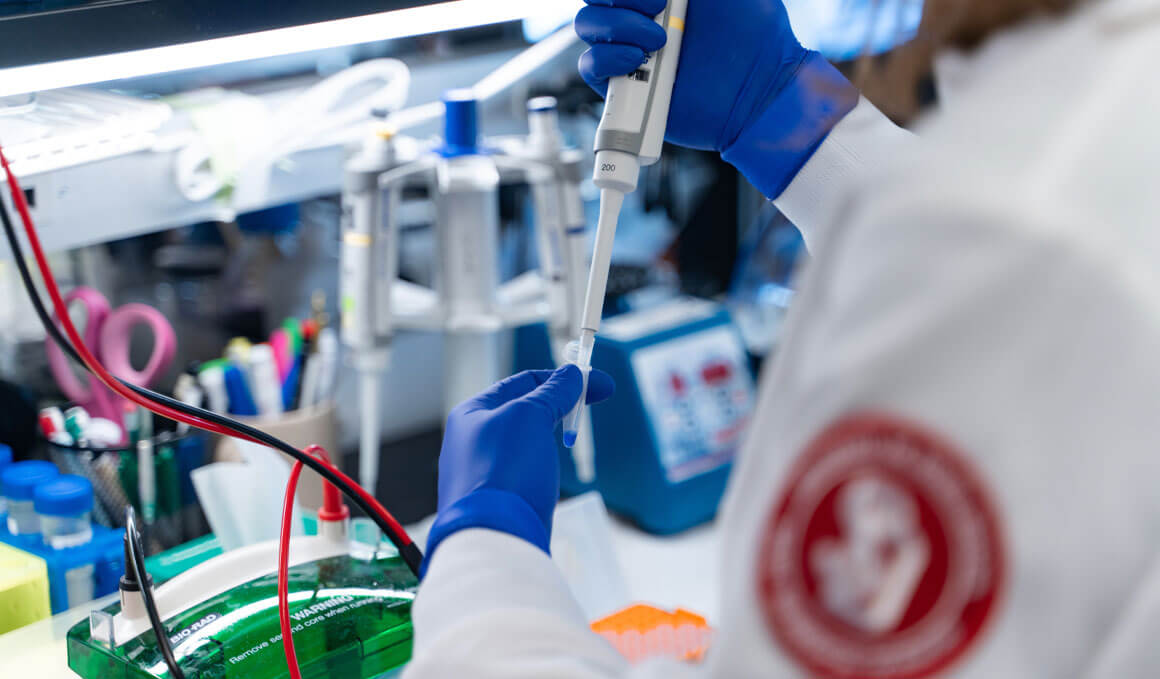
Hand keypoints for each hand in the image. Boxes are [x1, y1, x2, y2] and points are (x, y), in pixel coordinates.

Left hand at [423, 366, 614, 572]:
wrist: (494, 538)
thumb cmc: (504, 471)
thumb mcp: (530, 417)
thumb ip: (553, 393)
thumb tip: (572, 375)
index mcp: (472, 414)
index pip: (521, 383)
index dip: (561, 378)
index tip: (598, 382)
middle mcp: (474, 441)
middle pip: (524, 411)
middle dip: (560, 403)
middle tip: (596, 400)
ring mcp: (485, 472)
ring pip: (527, 442)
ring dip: (553, 433)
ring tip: (575, 432)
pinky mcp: (501, 500)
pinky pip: (527, 470)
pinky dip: (545, 463)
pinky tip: (555, 468)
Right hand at [575, 0, 858, 197]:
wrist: (760, 90)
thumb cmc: (755, 34)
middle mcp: (638, 17)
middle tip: (659, 5)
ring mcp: (628, 50)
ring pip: (587, 26)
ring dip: (616, 25)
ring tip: (659, 41)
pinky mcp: (624, 88)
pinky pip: (590, 66)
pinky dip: (605, 57)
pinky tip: (636, 59)